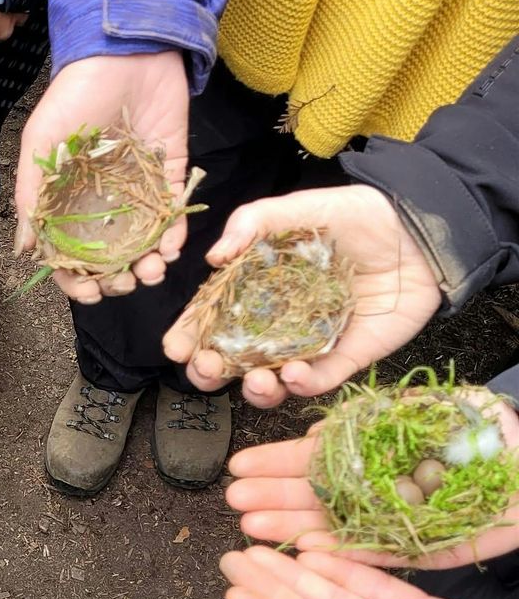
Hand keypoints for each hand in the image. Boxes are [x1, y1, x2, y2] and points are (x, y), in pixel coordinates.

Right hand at [14, 52, 189, 303]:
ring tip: (153, 270)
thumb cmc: (73, 95)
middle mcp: (103, 203)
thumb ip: (31, 196)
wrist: (124, 51)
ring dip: (150, 265)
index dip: (77, 281)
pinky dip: (174, 236)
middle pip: (110, 259)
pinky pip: (174, 215)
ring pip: (144, 244)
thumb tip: (25, 250)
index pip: (71, 255)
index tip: (89, 294)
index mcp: (68, 202)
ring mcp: (137, 191)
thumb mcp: (41, 146)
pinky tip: (171, 247)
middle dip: (118, 280)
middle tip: (126, 283)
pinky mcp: (169, 174)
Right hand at [163, 186, 442, 404]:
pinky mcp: (344, 359)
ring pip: (269, 382)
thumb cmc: (359, 216)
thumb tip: (213, 258)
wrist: (422, 231)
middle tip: (206, 368)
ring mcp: (308, 345)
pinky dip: (301, 385)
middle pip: (231, 361)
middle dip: (211, 372)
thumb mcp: (301, 209)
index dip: (190, 335)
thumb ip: (253, 223)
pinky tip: (293, 375)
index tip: (176, 347)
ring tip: (254, 380)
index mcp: (257, 291)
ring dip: (254, 389)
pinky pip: (318, 383)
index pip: (213, 319)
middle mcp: (276, 324)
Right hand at [227, 401, 518, 568]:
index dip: (278, 461)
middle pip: (315, 494)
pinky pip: (372, 555)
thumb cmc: (495, 432)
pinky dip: (338, 552)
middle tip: (234, 498)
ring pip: (333, 526)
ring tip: (250, 526)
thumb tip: (322, 429)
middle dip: (272, 496)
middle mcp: (377, 488)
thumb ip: (382, 414)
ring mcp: (395, 521)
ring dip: (290, 527)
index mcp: (376, 453)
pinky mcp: (420, 551)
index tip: (240, 465)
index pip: (317, 458)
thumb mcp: (437, 404)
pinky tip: (303, 548)